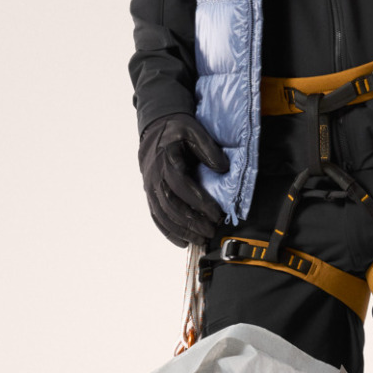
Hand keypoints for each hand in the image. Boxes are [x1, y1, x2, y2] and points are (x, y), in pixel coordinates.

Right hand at [138, 114, 229, 245]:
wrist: (155, 130)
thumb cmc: (177, 131)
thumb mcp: (194, 131)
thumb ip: (209, 149)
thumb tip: (222, 169)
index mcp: (166, 162)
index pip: (182, 187)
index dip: (199, 202)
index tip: (217, 214)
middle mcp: (155, 178)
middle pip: (171, 206)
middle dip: (192, 222)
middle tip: (211, 231)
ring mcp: (150, 188)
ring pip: (163, 215)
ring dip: (182, 231)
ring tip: (201, 240)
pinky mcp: (150, 195)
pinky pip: (157, 217)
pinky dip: (169, 232)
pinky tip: (183, 242)